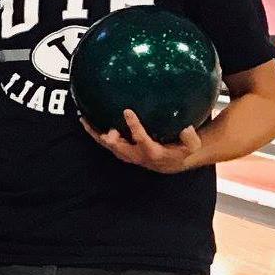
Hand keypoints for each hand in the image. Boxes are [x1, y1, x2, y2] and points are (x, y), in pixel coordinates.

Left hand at [83, 109, 202, 174]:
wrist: (169, 163)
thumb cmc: (181, 151)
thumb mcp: (191, 146)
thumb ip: (190, 138)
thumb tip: (186, 127)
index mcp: (151, 151)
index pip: (141, 138)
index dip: (133, 126)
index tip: (127, 111)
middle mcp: (135, 154)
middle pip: (118, 147)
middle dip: (111, 137)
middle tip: (106, 126)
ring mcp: (125, 153)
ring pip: (107, 145)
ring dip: (95, 134)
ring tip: (83, 119)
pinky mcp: (120, 150)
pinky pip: (104, 142)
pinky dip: (94, 133)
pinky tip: (84, 120)